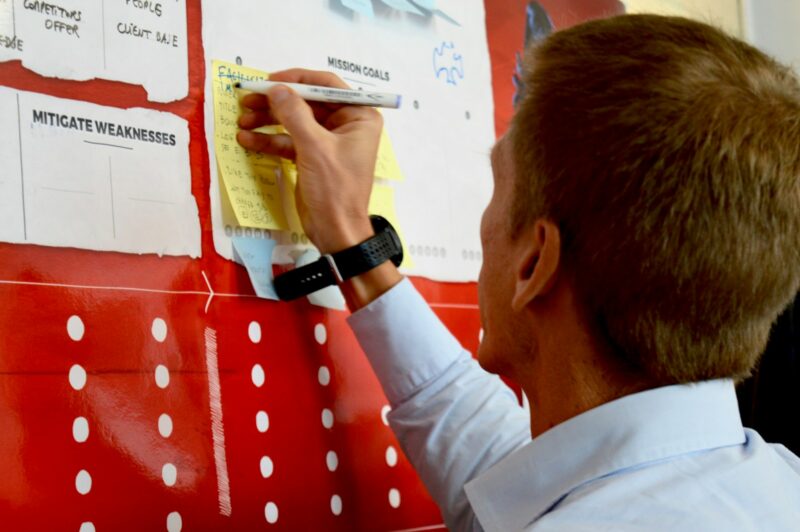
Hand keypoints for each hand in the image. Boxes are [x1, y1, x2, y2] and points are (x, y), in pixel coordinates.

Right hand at [237, 69, 381, 253]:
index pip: (326, 85)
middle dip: (276, 103)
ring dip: (268, 121)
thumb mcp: (315, 148)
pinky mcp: (314, 157)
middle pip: (306, 103)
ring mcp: (329, 142)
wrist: (336, 231)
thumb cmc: (336, 190)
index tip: (270, 80)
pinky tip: (247, 139)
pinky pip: (290, 141)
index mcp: (359, 116)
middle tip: (247, 100)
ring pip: (294, 121)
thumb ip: (294, 114)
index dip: (297, 80)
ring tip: (242, 121)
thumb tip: (276, 89)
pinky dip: (270, 140)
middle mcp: (347, 125)